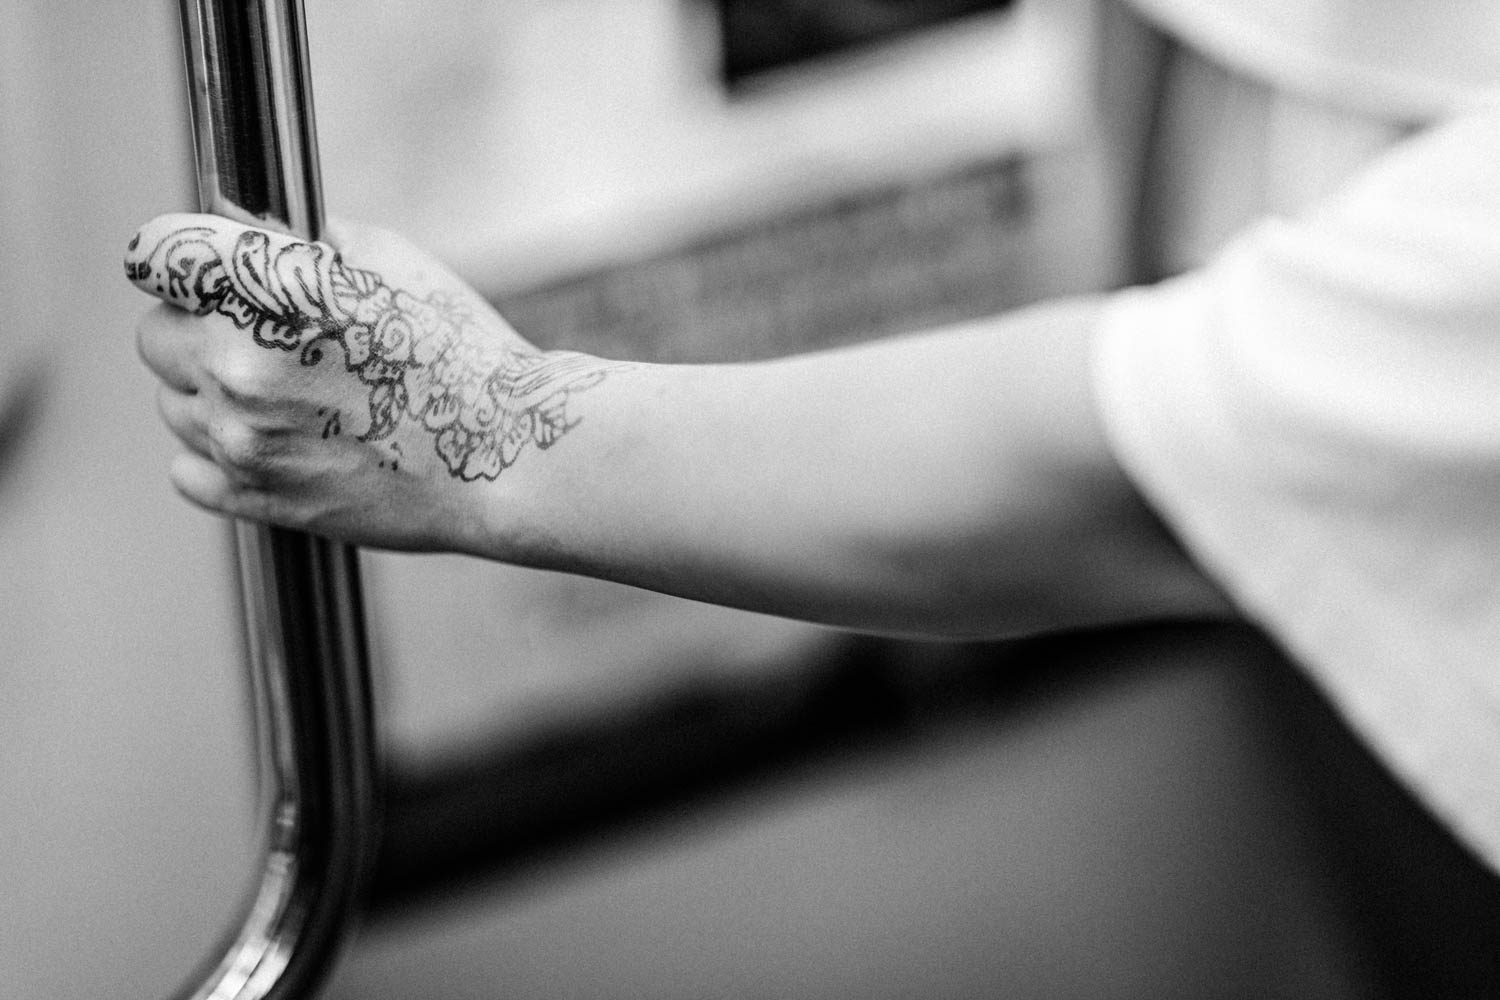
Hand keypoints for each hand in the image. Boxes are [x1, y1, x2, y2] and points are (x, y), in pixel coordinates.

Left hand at [126, 214, 619, 550]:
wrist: (509, 455)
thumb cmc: (461, 350)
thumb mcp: (389, 262)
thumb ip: (292, 237)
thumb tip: (228, 219)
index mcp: (269, 292)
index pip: (157, 254)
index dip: (182, 257)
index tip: (203, 271)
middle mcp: (239, 366)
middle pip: (154, 335)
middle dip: (198, 328)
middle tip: (263, 339)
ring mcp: (244, 440)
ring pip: (173, 405)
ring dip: (212, 396)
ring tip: (289, 398)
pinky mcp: (258, 499)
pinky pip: (186, 472)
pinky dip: (218, 456)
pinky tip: (279, 442)